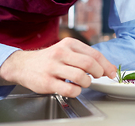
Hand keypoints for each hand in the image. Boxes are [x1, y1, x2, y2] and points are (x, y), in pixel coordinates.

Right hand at [0, 37, 116, 97]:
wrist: (23, 65)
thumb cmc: (50, 59)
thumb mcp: (67, 51)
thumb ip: (86, 57)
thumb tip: (109, 67)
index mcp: (69, 43)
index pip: (94, 54)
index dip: (106, 65)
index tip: (111, 73)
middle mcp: (61, 53)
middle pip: (89, 64)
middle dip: (98, 73)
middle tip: (97, 77)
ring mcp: (53, 67)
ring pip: (81, 76)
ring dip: (87, 83)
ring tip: (83, 82)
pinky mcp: (47, 82)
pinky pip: (69, 89)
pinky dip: (76, 91)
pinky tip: (73, 88)